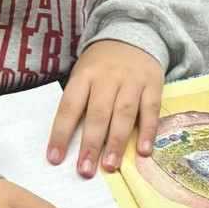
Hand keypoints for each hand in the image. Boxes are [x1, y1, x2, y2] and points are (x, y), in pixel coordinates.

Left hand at [47, 40, 163, 176]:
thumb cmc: (101, 65)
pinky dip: (148, 132)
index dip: (60, 133)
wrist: (132, 36)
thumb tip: (68, 142)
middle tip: (84, 170)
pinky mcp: (154, 84)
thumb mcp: (83, 75)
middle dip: (90, 145)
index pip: (69, 107)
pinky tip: (143, 152)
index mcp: (84, 75)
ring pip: (124, 114)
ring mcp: (132, 81)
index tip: (55, 158)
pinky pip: (151, 110)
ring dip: (117, 142)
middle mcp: (108, 77)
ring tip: (109, 166)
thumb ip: (79, 103)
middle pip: (98, 114)